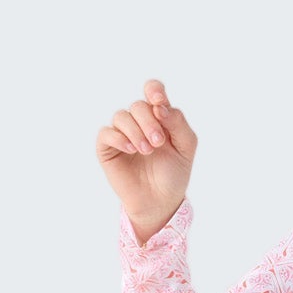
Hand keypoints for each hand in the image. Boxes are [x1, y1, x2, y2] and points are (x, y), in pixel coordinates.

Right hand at [96, 79, 196, 230]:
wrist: (161, 201)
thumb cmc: (174, 174)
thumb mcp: (185, 148)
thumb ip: (178, 123)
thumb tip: (160, 107)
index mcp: (158, 117)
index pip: (152, 91)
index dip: (154, 90)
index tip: (159, 102)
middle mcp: (138, 121)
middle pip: (138, 105)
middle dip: (149, 122)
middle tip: (158, 142)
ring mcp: (122, 133)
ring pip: (121, 116)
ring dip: (135, 131)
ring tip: (147, 150)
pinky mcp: (108, 147)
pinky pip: (106, 132)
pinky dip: (119, 138)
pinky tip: (131, 149)